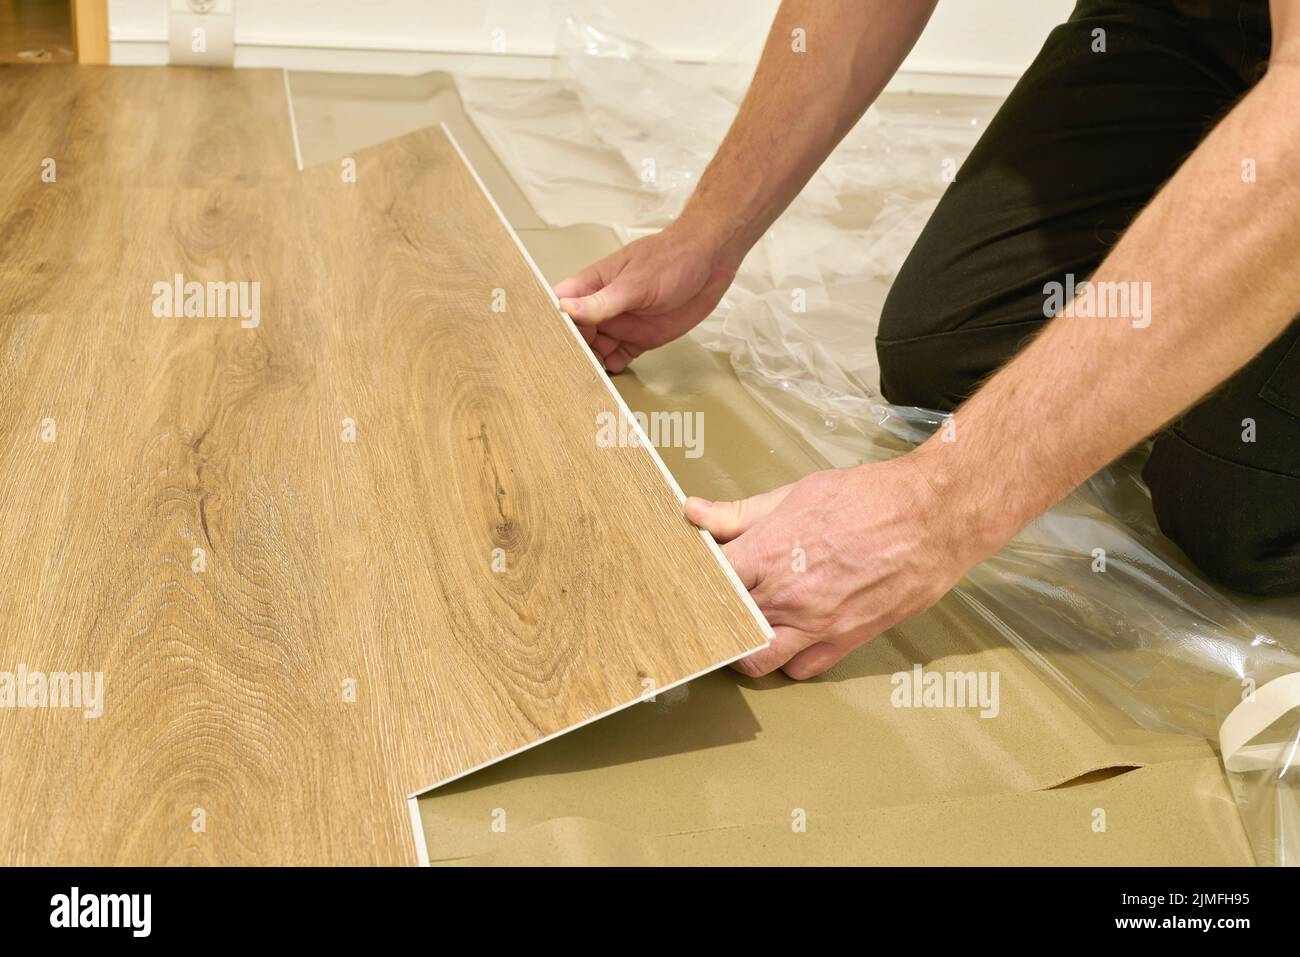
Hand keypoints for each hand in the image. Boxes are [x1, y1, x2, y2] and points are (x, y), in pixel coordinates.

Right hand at [554, 223, 741, 372]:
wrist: (710, 262)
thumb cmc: (671, 258)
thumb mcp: (633, 283)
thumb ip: (600, 302)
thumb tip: (565, 309)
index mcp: (593, 286)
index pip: (561, 307)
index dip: (553, 325)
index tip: (547, 345)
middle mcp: (603, 306)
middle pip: (575, 334)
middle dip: (571, 351)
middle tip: (569, 369)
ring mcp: (621, 323)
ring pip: (596, 349)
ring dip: (591, 362)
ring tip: (587, 377)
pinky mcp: (640, 338)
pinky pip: (619, 357)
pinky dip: (613, 367)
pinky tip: (611, 373)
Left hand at [685, 455, 1001, 679]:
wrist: (934, 516)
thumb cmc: (870, 498)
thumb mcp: (797, 494)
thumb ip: (741, 513)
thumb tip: (694, 513)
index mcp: (769, 552)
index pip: (708, 581)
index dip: (693, 581)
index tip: (690, 578)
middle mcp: (788, 594)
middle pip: (725, 623)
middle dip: (714, 615)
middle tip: (712, 606)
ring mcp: (816, 623)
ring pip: (756, 659)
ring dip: (744, 647)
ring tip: (745, 628)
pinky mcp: (846, 640)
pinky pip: (801, 669)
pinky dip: (788, 660)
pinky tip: (788, 639)